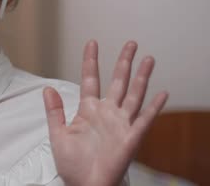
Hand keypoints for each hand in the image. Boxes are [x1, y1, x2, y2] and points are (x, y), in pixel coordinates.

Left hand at [43, 40, 168, 185]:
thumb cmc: (73, 165)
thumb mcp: (58, 136)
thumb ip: (54, 111)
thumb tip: (47, 89)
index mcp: (89, 110)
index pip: (90, 79)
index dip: (91, 61)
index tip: (92, 43)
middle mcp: (107, 113)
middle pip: (118, 81)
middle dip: (124, 62)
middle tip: (130, 43)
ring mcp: (121, 124)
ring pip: (134, 94)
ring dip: (142, 77)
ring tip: (148, 59)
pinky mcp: (131, 138)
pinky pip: (145, 119)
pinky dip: (154, 107)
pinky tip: (163, 93)